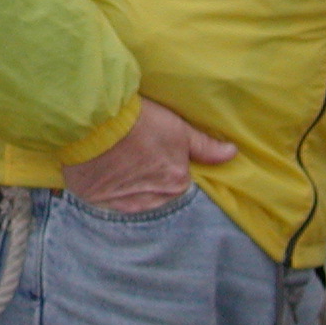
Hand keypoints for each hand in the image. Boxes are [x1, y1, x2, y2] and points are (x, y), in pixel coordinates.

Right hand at [61, 97, 236, 214]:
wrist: (93, 122)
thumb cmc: (140, 122)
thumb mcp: (178, 128)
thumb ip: (205, 146)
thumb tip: (232, 153)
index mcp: (175, 184)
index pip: (179, 181)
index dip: (168, 165)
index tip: (156, 151)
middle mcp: (152, 200)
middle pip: (157, 193)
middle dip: (150, 180)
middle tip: (137, 155)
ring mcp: (122, 203)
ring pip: (132, 198)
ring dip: (129, 186)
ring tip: (119, 162)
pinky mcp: (96, 200)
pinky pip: (106, 198)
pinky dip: (107, 188)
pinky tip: (103, 169)